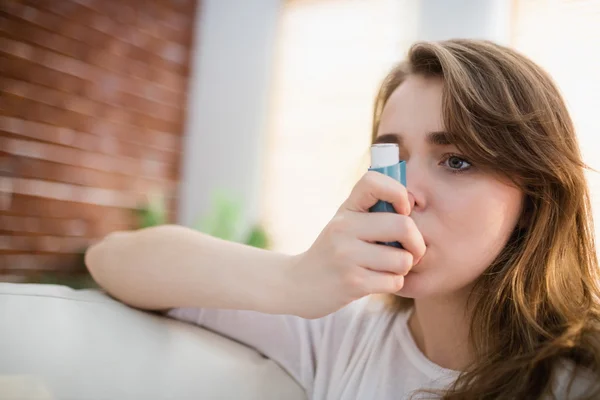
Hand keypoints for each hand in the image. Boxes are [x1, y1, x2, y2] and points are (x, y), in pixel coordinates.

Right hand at [285, 171, 425, 318]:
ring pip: (402, 259)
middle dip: (416, 243)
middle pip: (403, 226)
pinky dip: (392, 283)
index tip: (402, 210)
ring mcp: (347, 255)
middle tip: (410, 251)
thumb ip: (374, 211)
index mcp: (346, 208)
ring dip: (403, 268)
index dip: (398, 192)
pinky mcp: (352, 283)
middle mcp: (344, 227)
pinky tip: (376, 282)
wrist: (298, 284)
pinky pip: (395, 281)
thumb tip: (414, 202)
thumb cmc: (334, 251)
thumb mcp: (346, 223)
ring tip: (386, 268)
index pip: (374, 181)